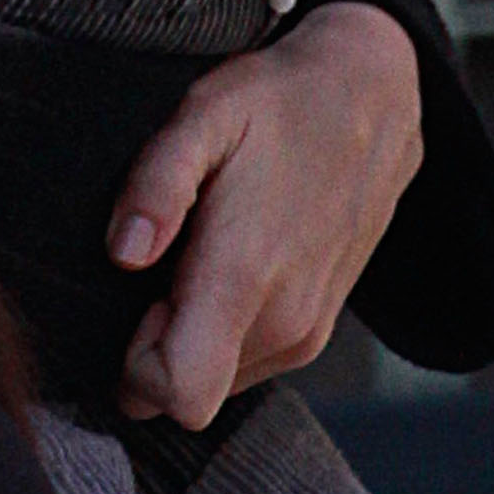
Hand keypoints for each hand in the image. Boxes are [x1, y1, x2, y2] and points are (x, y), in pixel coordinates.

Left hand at [105, 1, 422, 431]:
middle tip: (162, 261)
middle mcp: (285, 325)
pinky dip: (220, 330)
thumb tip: (122, 255)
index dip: (135, 361)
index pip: (179, 396)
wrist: (370, 97)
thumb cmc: (278, 103)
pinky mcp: (318, 329)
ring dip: (188, 335)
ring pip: (217, 381)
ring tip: (195, 252)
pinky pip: (246, 362)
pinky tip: (222, 261)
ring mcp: (308, 334)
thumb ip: (158, 186)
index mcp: (247, 278)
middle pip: (188, 393)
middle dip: (155, 342)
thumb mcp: (204, 115)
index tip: (137, 297)